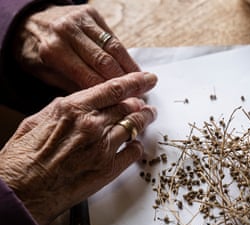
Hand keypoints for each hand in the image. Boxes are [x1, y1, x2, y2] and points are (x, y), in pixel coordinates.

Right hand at [0, 72, 156, 224]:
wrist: (21, 194)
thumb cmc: (22, 161)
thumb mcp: (35, 122)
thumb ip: (62, 109)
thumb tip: (79, 103)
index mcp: (72, 109)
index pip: (113, 89)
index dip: (135, 81)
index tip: (146, 78)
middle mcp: (91, 125)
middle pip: (128, 107)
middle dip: (140, 104)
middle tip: (146, 104)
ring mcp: (103, 147)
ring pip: (134, 126)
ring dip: (144, 120)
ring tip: (148, 117)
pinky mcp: (109, 169)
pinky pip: (134, 151)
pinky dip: (137, 145)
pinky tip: (134, 144)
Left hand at [12, 4, 139, 91]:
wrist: (28, 21)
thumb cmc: (37, 51)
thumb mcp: (47, 74)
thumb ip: (74, 86)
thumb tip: (102, 101)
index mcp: (54, 51)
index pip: (90, 77)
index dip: (110, 94)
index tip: (125, 104)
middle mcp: (67, 32)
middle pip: (106, 62)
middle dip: (125, 82)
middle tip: (140, 96)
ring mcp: (80, 20)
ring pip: (114, 48)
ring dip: (130, 68)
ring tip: (142, 83)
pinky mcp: (91, 14)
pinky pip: (114, 37)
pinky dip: (125, 54)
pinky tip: (133, 67)